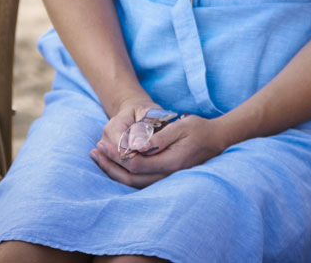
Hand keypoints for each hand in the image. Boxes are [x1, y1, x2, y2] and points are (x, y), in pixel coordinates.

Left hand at [90, 112, 225, 187]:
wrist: (216, 140)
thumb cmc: (199, 129)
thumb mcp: (181, 126)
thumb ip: (159, 137)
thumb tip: (137, 145)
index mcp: (171, 162)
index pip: (137, 164)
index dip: (118, 155)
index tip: (104, 144)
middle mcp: (167, 175)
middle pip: (132, 178)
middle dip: (110, 166)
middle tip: (95, 152)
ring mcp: (166, 179)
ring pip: (134, 183)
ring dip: (114, 171)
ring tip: (98, 158)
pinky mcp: (164, 177)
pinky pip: (140, 181)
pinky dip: (124, 173)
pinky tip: (113, 164)